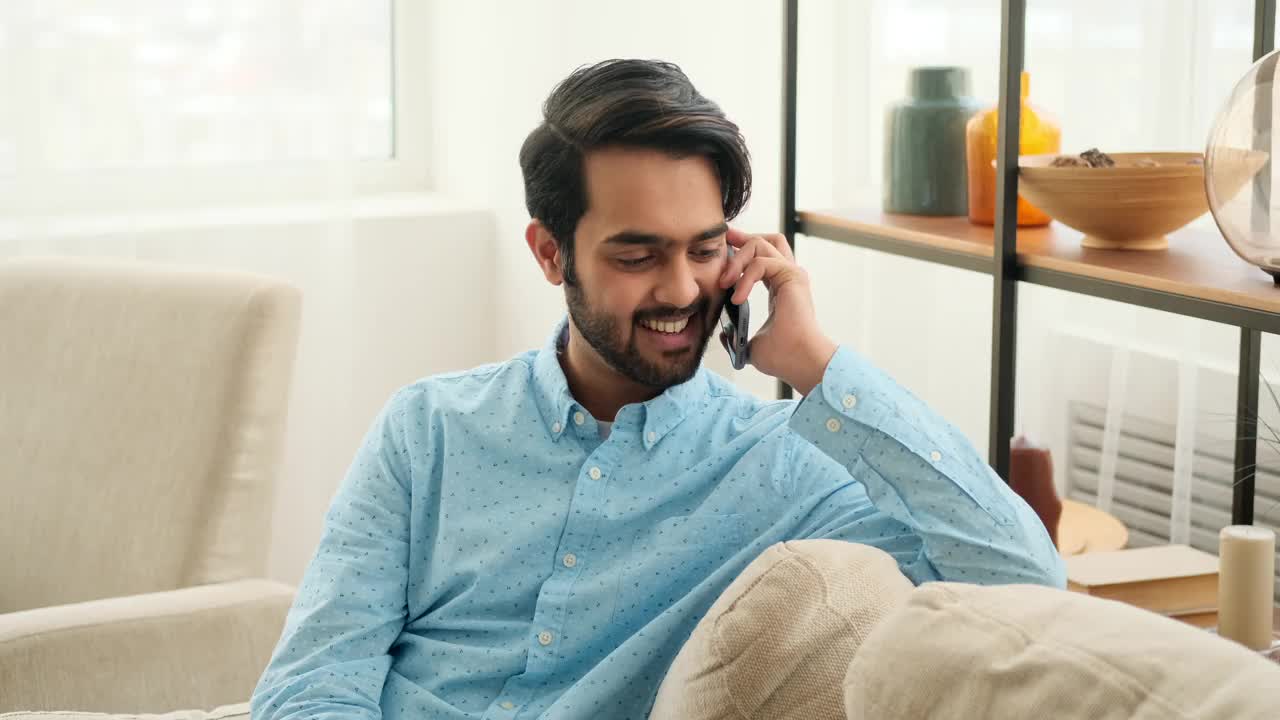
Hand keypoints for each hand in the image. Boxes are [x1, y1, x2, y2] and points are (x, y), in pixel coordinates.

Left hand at [719, 228, 837, 394]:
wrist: (799, 362)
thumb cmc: (783, 357)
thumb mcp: (751, 345)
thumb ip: (738, 337)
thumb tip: (724, 335)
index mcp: (781, 288)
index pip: (762, 258)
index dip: (742, 251)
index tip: (723, 253)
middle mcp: (789, 277)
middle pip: (767, 240)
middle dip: (743, 238)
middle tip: (724, 240)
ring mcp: (792, 274)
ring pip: (761, 244)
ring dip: (737, 259)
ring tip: (724, 282)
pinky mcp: (792, 277)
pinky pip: (762, 262)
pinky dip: (745, 276)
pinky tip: (737, 297)